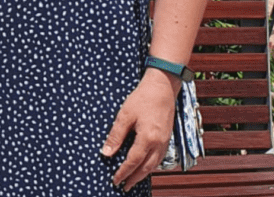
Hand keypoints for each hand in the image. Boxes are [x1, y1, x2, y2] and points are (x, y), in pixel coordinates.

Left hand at [101, 69, 177, 191]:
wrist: (163, 87)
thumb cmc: (142, 98)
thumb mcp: (125, 115)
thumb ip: (115, 136)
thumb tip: (106, 154)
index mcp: (147, 139)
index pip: (133, 162)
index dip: (123, 172)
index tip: (114, 180)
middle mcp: (159, 144)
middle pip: (146, 168)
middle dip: (134, 179)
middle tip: (124, 187)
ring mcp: (165, 142)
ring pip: (154, 165)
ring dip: (143, 174)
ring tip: (133, 180)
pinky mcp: (167, 138)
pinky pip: (159, 158)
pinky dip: (151, 165)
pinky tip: (144, 165)